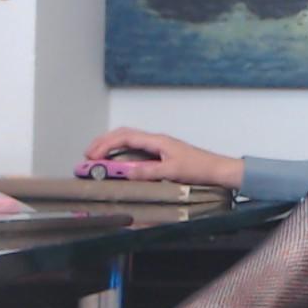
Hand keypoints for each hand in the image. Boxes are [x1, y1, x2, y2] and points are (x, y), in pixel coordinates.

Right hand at [83, 128, 242, 187]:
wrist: (218, 170)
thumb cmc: (200, 168)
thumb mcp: (172, 171)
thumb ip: (150, 171)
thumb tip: (127, 172)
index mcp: (157, 140)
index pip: (125, 136)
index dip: (105, 144)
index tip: (91, 155)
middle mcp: (156, 141)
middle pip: (124, 135)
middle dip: (104, 144)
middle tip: (88, 157)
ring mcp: (159, 148)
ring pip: (129, 142)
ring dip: (112, 149)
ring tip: (98, 161)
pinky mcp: (162, 156)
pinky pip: (137, 152)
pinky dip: (123, 156)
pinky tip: (119, 166)